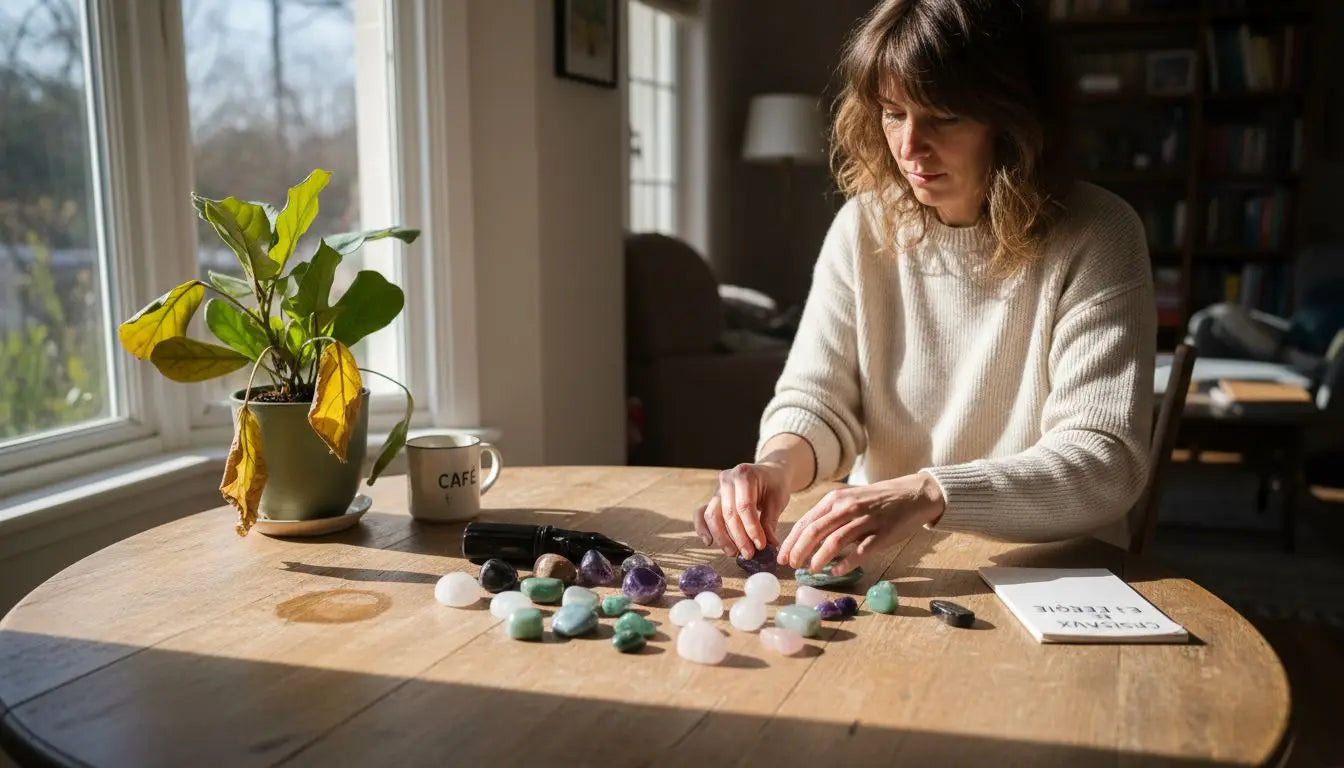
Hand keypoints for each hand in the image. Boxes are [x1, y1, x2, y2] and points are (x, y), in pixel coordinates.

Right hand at [693, 462, 790, 557]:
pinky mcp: (712, 499)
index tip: (761, 545)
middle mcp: (726, 479)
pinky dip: (702, 528)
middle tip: (749, 554)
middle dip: (739, 537)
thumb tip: (769, 546)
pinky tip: (709, 542)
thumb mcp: (777, 500)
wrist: (768, 473)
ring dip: (722, 537)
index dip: (752, 528)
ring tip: (734, 553)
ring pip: (712, 516)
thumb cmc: (774, 485)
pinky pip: (701, 513)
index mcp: (744, 475)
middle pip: (728, 513)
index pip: (745, 506)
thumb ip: (770, 522)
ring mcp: (717, 489)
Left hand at [777, 471, 944, 575]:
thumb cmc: (876, 500)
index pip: (806, 522)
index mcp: (835, 498)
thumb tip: (805, 540)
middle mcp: (847, 506)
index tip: (782, 557)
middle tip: (791, 566)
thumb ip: (829, 516)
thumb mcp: (849, 499)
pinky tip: (836, 572)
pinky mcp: (883, 532)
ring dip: (818, 558)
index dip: (791, 541)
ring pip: (834, 540)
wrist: (913, 494)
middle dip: (799, 551)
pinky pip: (860, 550)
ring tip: (810, 570)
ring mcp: (866, 519)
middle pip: (815, 531)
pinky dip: (845, 563)